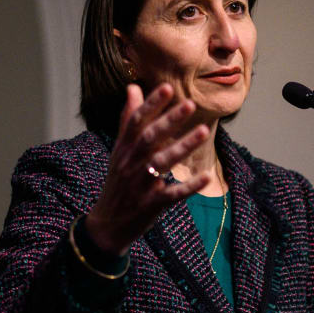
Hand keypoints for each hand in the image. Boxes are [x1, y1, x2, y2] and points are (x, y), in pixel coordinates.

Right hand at [86, 83, 210, 255]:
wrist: (107, 225)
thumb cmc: (118, 182)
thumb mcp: (119, 151)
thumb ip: (128, 120)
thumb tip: (133, 87)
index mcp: (123, 149)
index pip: (136, 122)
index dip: (151, 104)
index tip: (167, 87)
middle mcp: (130, 164)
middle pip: (149, 138)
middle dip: (169, 120)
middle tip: (190, 103)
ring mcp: (140, 185)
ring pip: (162, 162)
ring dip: (183, 146)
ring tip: (204, 131)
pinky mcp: (151, 205)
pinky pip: (172, 194)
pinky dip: (189, 186)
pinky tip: (206, 176)